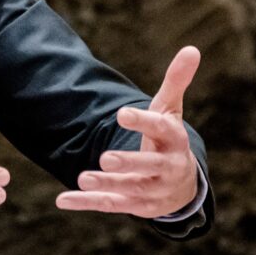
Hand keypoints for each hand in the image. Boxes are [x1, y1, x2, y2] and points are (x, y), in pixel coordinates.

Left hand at [55, 46, 200, 217]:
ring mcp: (152, 190)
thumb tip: (192, 48)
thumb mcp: (171, 110)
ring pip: (129, 189)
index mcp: (174, 140)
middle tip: (105, 157)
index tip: (121, 114)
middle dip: (128, 163)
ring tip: (82, 177)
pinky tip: (63, 199)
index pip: (160, 130)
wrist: (182, 186)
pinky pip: (110, 205)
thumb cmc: (169, 139)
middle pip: (149, 167)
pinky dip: (86, 203)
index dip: (142, 122)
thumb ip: (176, 81)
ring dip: (106, 185)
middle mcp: (167, 169)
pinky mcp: (135, 206)